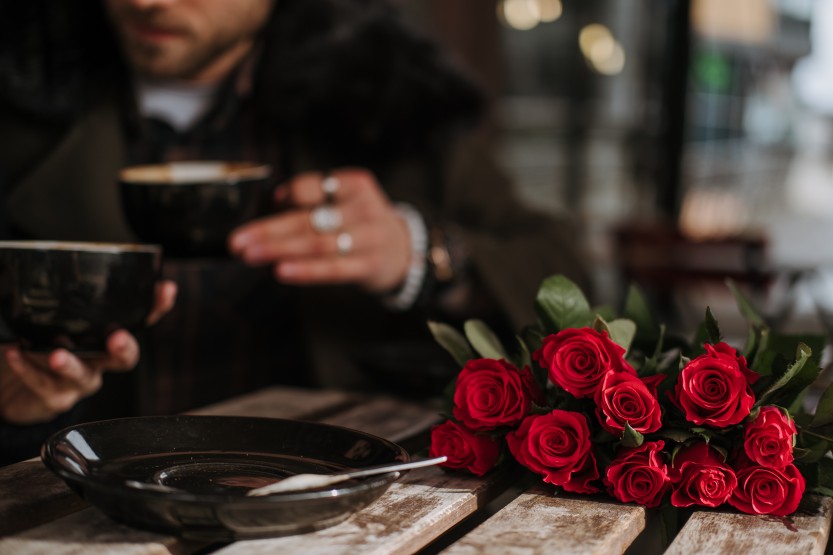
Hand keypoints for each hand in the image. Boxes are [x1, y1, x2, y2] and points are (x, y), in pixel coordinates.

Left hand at [0, 280, 176, 424]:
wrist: (16, 389)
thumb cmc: (41, 346)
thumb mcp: (54, 319)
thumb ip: (60, 301)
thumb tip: (41, 265)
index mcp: (107, 338)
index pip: (140, 321)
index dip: (157, 306)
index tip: (165, 289)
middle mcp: (100, 361)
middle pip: (124, 358)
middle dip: (124, 348)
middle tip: (117, 338)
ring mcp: (79, 382)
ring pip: (83, 376)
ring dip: (70, 365)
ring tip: (56, 355)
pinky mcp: (54, 398)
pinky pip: (43, 385)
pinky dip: (27, 369)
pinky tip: (15, 353)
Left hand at [229, 169, 411, 292]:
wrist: (404, 251)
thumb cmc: (362, 223)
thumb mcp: (346, 200)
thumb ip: (313, 199)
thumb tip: (273, 200)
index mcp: (355, 184)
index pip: (311, 186)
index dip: (285, 195)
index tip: (266, 205)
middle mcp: (364, 208)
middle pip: (307, 218)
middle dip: (267, 230)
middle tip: (237, 241)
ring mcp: (369, 237)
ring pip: (316, 243)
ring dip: (278, 250)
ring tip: (249, 255)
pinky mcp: (370, 265)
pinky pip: (333, 268)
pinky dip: (305, 270)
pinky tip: (281, 271)